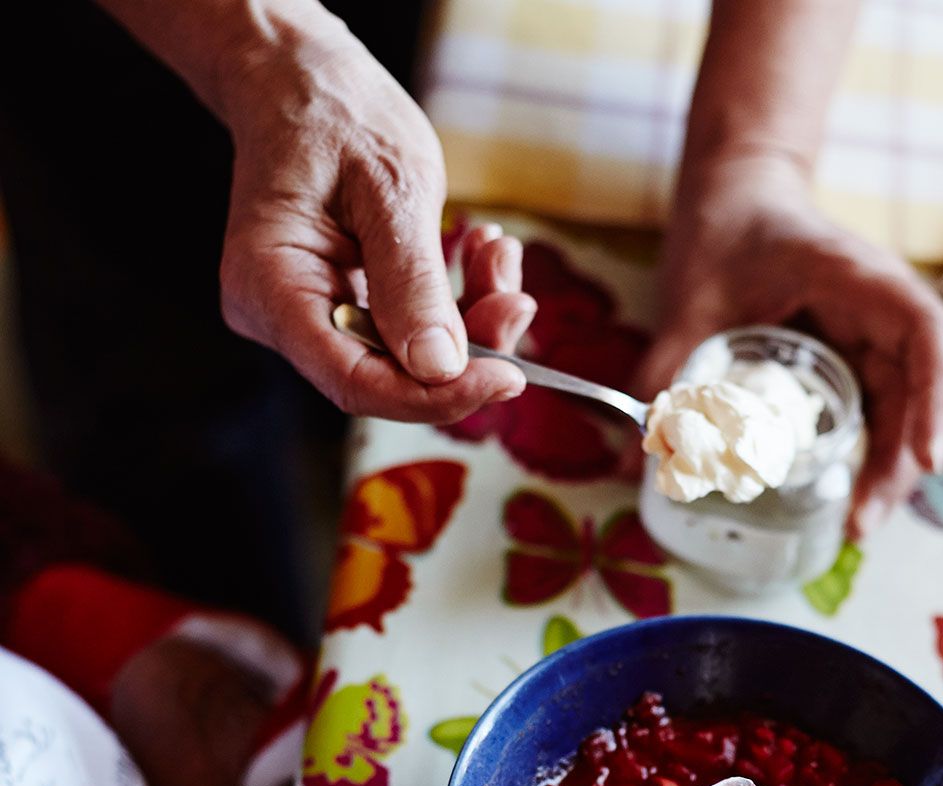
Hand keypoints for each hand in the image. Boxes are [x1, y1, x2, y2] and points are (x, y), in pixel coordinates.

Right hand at [217, 23, 535, 420]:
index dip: (434, 395)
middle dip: (464, 349)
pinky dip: (452, 300)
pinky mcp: (341, 306)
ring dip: (468, 317)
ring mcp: (309, 315)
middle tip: (516, 301)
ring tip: (497, 256)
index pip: (354, 382)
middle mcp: (279, 317)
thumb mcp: (389, 185)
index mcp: (270, 288)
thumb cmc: (331, 111)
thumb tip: (441, 366)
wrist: (299, 78)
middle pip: (384, 377)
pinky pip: (405, 329)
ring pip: (405, 357)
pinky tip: (476, 253)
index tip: (506, 377)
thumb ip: (412, 281)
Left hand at [642, 156, 942, 533]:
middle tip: (860, 521)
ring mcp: (874, 338)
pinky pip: (877, 414)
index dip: (935, 396)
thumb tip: (639, 452)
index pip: (926, 333)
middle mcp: (882, 310)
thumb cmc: (725, 231)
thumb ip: (667, 364)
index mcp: (858, 278)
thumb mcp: (691, 295)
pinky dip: (869, 457)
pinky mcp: (857, 363)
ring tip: (856, 523)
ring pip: (906, 410)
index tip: (926, 457)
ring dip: (890, 469)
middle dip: (901, 460)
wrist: (737, 198)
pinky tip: (845, 498)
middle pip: (922, 389)